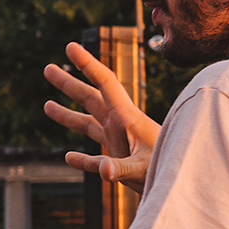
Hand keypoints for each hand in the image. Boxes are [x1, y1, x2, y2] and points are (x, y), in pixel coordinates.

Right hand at [43, 40, 158, 191]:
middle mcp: (120, 123)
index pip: (104, 82)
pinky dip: (81, 157)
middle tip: (47, 68)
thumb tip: (103, 170)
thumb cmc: (168, 168)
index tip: (70, 46)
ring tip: (46, 105)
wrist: (183, 182)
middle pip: (90, 98)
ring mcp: (118, 141)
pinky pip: (94, 156)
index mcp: (127, 116)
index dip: (87, 63)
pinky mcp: (119, 159)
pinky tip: (69, 157)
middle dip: (68, 83)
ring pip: (87, 123)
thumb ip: (120, 168)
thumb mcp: (143, 168)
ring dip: (67, 114)